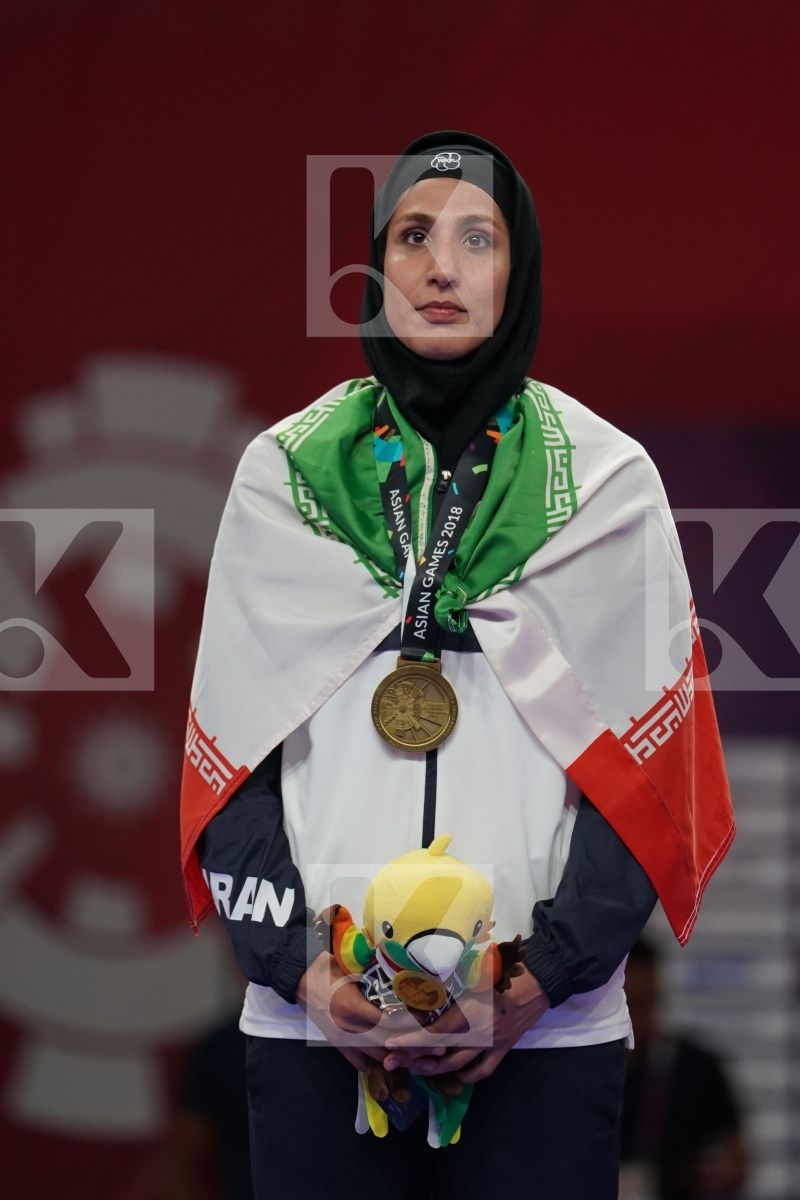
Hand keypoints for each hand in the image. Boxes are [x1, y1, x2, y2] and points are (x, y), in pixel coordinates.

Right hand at [296, 953, 447, 1075]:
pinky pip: (356, 1059)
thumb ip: (377, 980)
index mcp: (354, 1008)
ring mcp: (341, 1038)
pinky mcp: (334, 1042)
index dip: (413, 1028)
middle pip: (388, 1045)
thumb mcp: (354, 968)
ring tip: (420, 1059)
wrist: (298, 974)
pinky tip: (388, 1062)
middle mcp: (349, 1028)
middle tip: (438, 1050)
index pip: (391, 1023)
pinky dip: (373, 1062)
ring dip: (398, 1058)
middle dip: (414, 1050)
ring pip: (376, 1055)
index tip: (434, 1027)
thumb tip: (407, 982)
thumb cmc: (327, 965)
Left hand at [382, 965, 548, 1082]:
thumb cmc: (503, 971)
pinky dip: (466, 1076)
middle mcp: (476, 1034)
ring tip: (416, 1068)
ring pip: (457, 1067)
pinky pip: (482, 1071)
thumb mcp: (472, 972)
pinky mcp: (502, 1050)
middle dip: (414, 1060)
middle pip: (440, 1055)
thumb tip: (422, 983)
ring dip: (434, 1070)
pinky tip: (454, 1074)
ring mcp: (490, 1045)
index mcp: (468, 1013)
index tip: (389, 1044)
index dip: (410, 1042)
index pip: (433, 1034)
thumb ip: (449, 982)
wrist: (537, 982)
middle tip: (393, 1061)